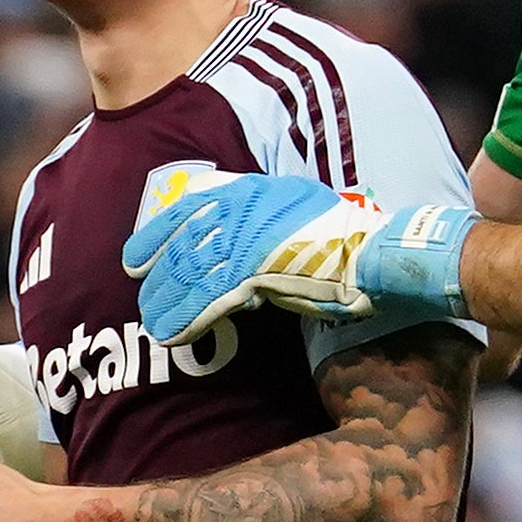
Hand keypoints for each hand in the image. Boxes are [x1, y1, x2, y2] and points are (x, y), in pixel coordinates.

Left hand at [123, 164, 470, 342]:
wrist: (389, 257)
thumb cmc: (351, 247)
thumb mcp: (299, 223)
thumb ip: (263, 229)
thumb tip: (230, 254)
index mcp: (262, 191)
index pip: (196, 205)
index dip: (159, 230)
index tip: (133, 255)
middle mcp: (254, 207)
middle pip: (188, 239)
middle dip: (158, 270)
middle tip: (136, 293)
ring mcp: (257, 235)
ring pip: (193, 267)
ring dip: (167, 298)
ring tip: (151, 322)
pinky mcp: (264, 266)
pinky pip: (212, 293)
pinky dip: (187, 314)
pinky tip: (171, 330)